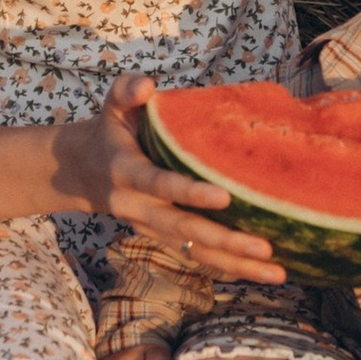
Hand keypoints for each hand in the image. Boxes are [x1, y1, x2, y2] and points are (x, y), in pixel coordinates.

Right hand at [52, 73, 288, 281]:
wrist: (83, 171)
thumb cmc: (111, 131)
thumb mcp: (112, 105)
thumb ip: (127, 90)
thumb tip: (147, 86)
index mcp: (126, 172)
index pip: (159, 184)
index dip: (189, 192)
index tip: (225, 197)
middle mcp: (138, 208)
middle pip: (184, 229)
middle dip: (225, 241)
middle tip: (265, 247)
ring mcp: (150, 228)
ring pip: (194, 251)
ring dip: (235, 265)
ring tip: (276, 272)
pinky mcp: (161, 239)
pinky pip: (196, 256)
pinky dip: (228, 267)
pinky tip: (262, 272)